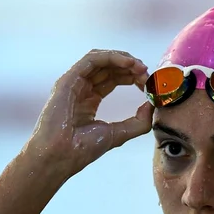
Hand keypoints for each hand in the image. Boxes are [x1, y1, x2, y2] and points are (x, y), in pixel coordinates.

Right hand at [23, 49, 153, 178]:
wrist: (61, 156)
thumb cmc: (83, 149)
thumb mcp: (119, 134)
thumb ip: (138, 121)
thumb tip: (153, 105)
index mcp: (90, 99)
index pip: (114, 79)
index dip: (132, 76)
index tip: (149, 82)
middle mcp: (81, 88)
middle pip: (108, 67)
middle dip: (130, 66)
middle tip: (147, 72)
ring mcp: (73, 83)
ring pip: (100, 59)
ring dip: (123, 59)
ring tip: (139, 66)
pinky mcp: (68, 80)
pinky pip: (91, 60)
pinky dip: (111, 57)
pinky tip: (128, 63)